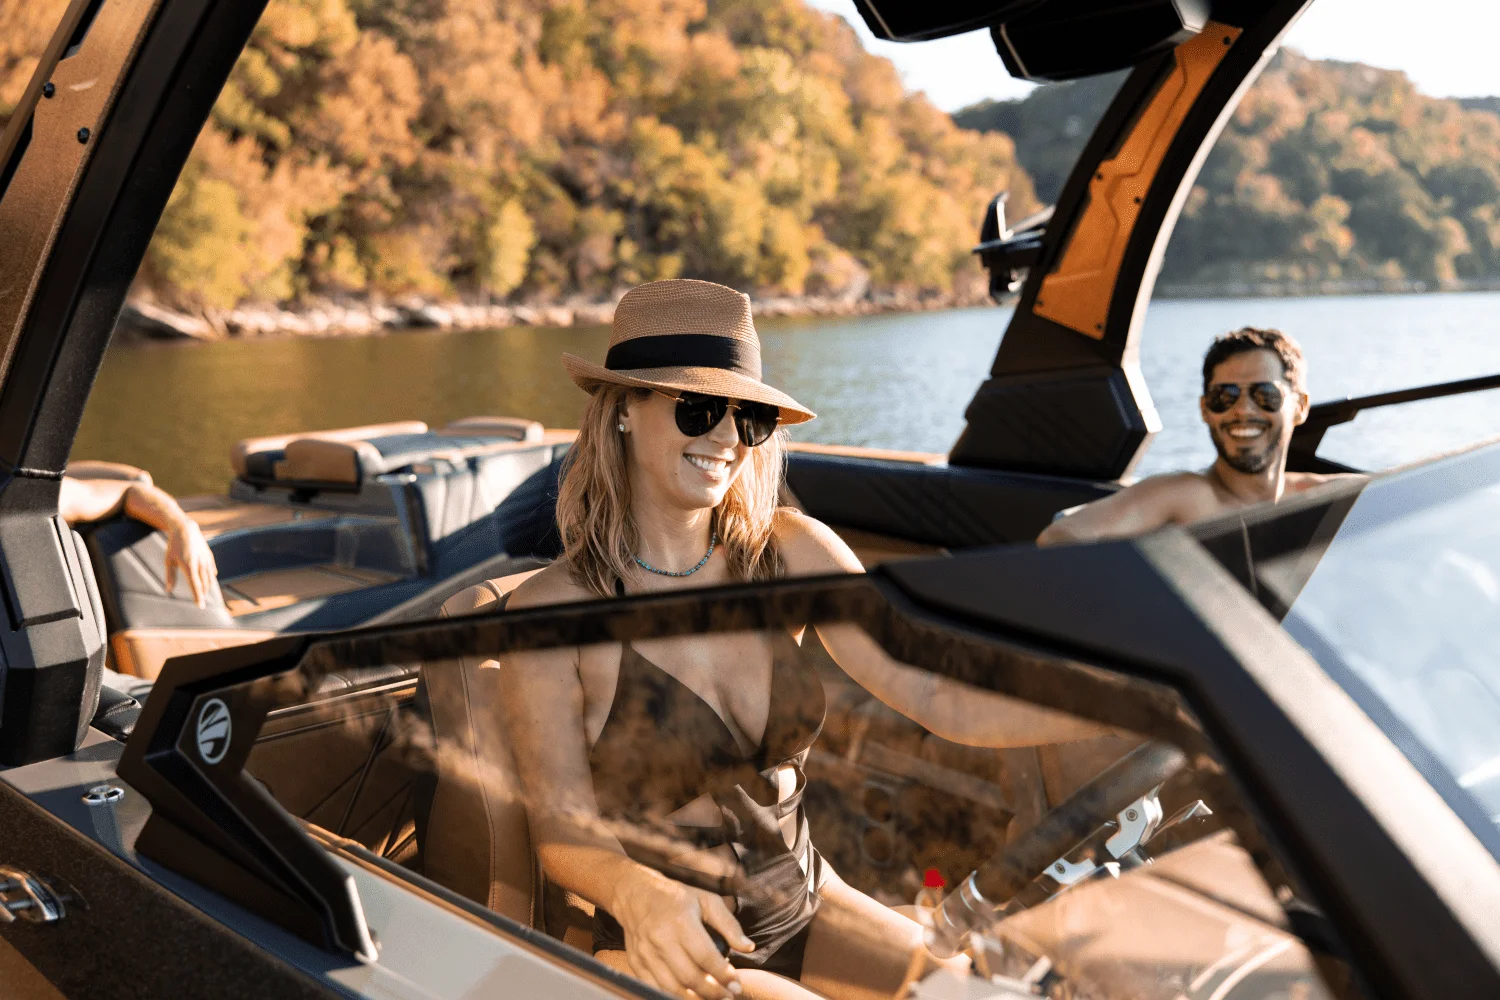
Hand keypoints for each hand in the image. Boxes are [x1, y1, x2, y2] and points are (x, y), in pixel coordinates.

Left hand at [164, 516, 219, 608]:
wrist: (186, 529)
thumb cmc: (174, 545)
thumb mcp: (169, 560)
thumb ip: (170, 576)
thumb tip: (168, 590)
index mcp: (189, 566)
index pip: (195, 586)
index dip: (198, 597)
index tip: (200, 606)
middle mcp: (200, 564)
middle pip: (204, 584)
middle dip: (203, 594)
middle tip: (201, 602)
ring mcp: (206, 560)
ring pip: (209, 578)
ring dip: (207, 586)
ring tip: (204, 593)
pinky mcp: (209, 556)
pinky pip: (212, 569)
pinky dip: (210, 576)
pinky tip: (210, 579)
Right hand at [610, 866, 753, 998]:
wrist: (635, 894)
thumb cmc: (676, 897)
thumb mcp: (706, 900)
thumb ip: (729, 924)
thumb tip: (748, 947)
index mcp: (681, 921)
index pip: (705, 956)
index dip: (723, 974)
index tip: (737, 985)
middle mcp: (661, 939)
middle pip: (689, 977)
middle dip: (712, 992)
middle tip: (728, 996)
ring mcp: (646, 953)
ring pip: (671, 987)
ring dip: (694, 999)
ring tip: (713, 999)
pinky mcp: (636, 963)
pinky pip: (655, 987)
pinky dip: (672, 996)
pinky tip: (690, 996)